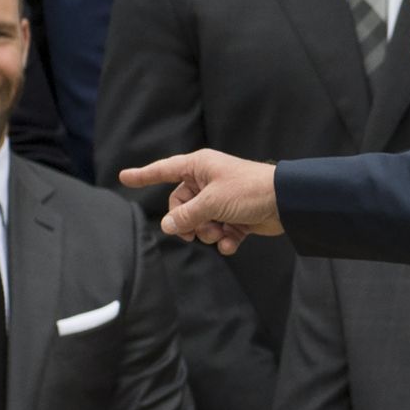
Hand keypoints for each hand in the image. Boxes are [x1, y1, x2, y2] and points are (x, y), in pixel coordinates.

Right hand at [118, 149, 280, 254]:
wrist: (285, 202)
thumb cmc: (248, 191)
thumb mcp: (211, 202)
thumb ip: (186, 215)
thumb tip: (168, 226)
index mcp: (199, 167)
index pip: (163, 170)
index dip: (143, 175)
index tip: (124, 177)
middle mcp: (208, 181)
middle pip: (181, 205)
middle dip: (187, 222)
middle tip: (196, 231)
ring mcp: (221, 200)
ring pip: (199, 221)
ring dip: (207, 232)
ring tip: (221, 233)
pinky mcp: (235, 217)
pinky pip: (219, 231)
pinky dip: (224, 240)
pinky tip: (232, 242)